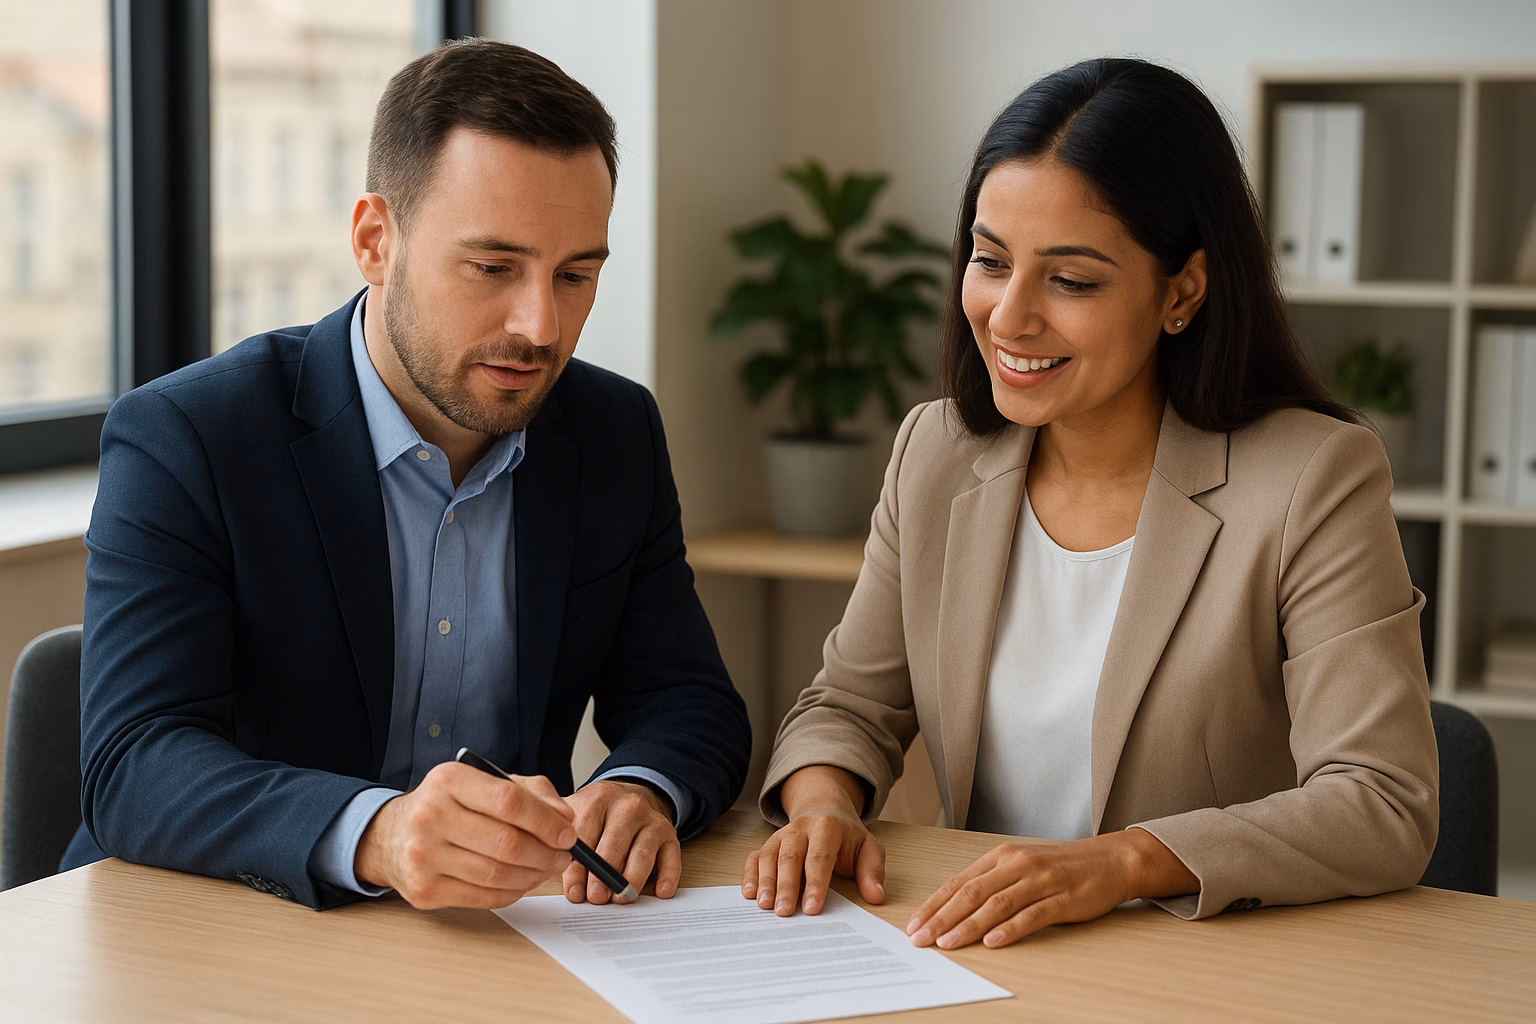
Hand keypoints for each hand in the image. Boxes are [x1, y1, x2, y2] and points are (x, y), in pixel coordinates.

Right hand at [354, 761, 576, 909]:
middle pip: (507, 842)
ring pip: (498, 874)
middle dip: (546, 853)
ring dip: (533, 876)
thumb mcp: (485, 783)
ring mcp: (423, 856)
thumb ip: (531, 792)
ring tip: (545, 869)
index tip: (567, 834)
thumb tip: (564, 818)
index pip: (509, 801)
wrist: (392, 836)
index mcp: (449, 780)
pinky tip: (521, 883)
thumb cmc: (448, 806)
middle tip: (562, 856)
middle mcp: (430, 815)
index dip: (546, 821)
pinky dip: (513, 893)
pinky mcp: (424, 890)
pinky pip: (485, 897)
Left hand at [561, 779, 680, 904]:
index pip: (585, 835)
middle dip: (603, 875)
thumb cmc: (597, 817)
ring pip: (642, 852)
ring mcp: (651, 819)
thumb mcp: (575, 817)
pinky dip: (668, 875)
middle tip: (597, 898)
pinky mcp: (669, 833)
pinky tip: (661, 892)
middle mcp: (627, 806)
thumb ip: (563, 842)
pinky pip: (671, 856)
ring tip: (621, 899)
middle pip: (614, 844)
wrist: (630, 797)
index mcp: (597, 799)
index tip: (575, 892)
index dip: (578, 867)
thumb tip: (554, 875)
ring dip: (631, 879)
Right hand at [743, 765, 884, 915]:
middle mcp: (800, 829)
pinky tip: (749, 893)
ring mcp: (781, 835)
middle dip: (786, 886)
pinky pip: (755, 856)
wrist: (824, 809)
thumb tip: (876, 896)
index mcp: (827, 828)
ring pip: (769, 856)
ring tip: (764, 906)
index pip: (820, 857)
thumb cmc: (846, 836)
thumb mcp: (868, 848)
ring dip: (766, 882)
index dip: (816, 883)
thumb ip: (872, 871)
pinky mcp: (768, 843)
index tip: (812, 908)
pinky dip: (750, 874)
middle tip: (783, 912)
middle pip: (790, 857)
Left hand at [906, 828, 1197, 949]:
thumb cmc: (1060, 867)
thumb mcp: (1020, 867)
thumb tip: (953, 910)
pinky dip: (1010, 929)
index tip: (914, 925)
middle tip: (922, 938)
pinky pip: (1032, 915)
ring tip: (948, 943)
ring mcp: (1040, 881)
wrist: (1109, 860)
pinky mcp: (1063, 898)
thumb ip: (991, 884)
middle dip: (942, 917)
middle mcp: (1017, 865)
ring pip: (997, 904)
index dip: (934, 905)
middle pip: (972, 892)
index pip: (959, 882)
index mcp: (1001, 857)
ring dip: (969, 926)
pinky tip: (993, 941)